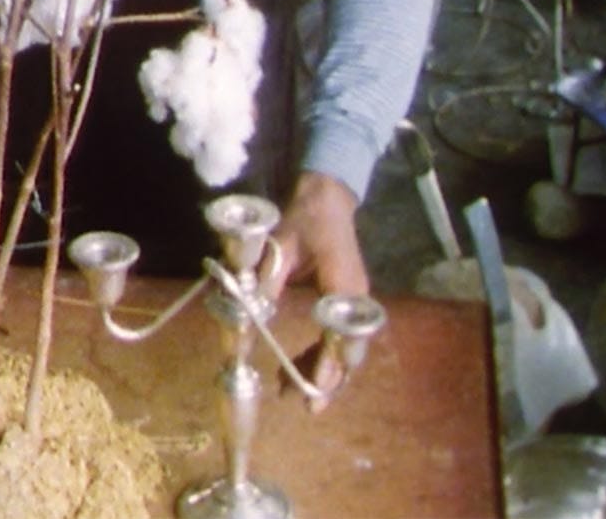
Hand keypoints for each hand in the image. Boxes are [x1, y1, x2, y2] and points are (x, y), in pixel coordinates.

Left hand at [267, 171, 369, 410]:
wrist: (326, 197)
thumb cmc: (305, 218)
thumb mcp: (280, 245)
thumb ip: (267, 278)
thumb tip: (250, 313)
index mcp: (344, 284)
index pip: (342, 333)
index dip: (330, 362)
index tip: (316, 387)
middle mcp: (356, 297)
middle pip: (350, 350)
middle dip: (329, 380)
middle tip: (306, 407)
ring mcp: (354, 301)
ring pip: (347, 348)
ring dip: (325, 372)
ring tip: (294, 393)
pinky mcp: (346, 301)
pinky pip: (340, 337)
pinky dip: (323, 356)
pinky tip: (301, 368)